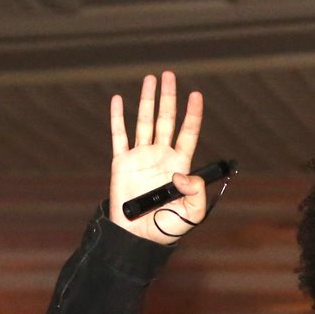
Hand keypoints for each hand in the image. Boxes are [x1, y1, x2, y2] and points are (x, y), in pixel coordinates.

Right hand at [108, 71, 205, 242]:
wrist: (138, 237)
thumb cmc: (167, 228)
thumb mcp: (192, 214)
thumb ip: (196, 194)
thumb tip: (182, 173)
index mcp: (179, 165)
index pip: (188, 134)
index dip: (193, 114)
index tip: (196, 95)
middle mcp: (161, 156)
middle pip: (166, 120)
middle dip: (169, 98)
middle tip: (170, 75)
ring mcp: (141, 157)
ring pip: (145, 122)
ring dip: (148, 100)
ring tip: (151, 79)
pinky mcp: (122, 163)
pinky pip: (119, 136)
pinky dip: (117, 117)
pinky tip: (119, 100)